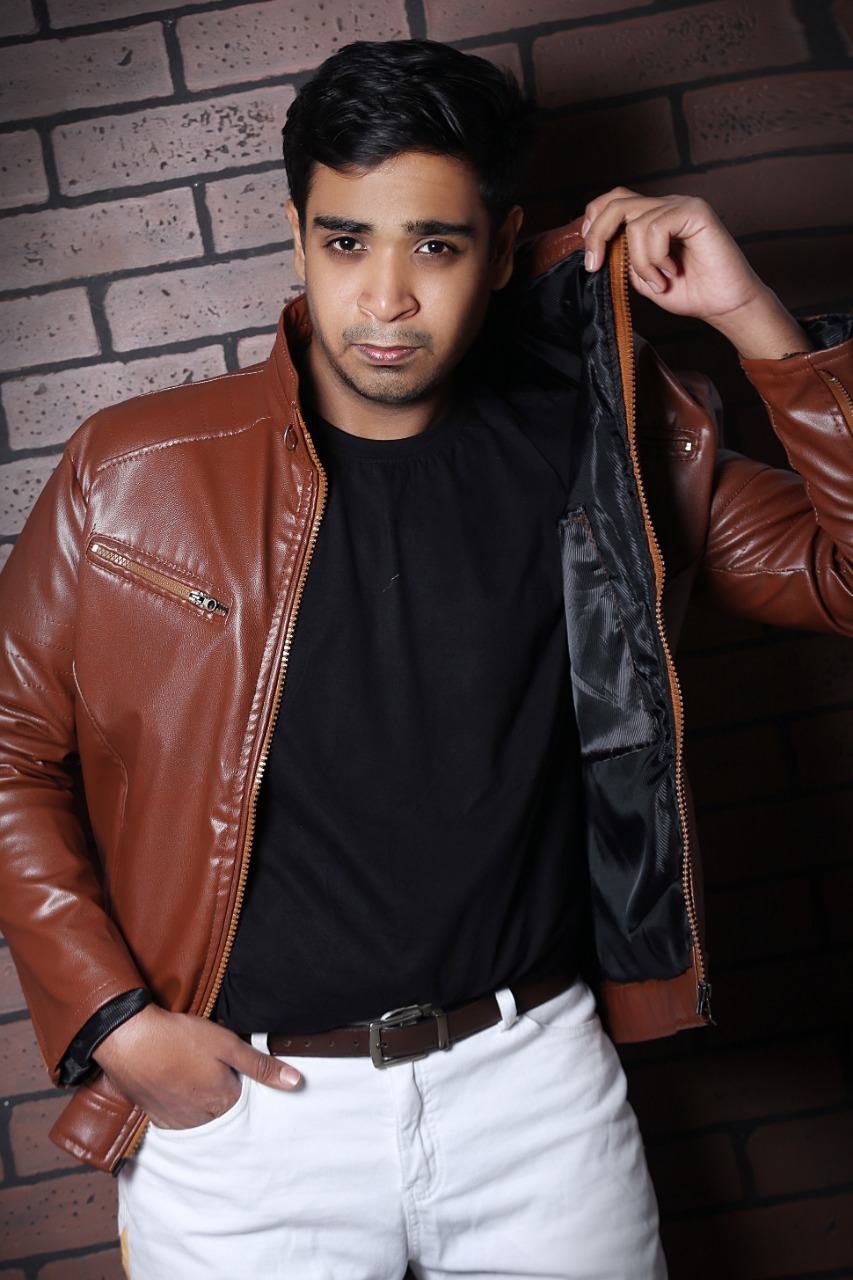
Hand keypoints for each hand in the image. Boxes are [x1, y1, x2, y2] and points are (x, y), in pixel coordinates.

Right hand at [93, 1004, 300, 1129]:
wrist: (129, 1039)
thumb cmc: (179, 1037)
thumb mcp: (227, 1044)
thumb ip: (261, 1065)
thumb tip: (295, 1082)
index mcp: (224, 1100)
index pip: (243, 1094)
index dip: (234, 1072)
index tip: (222, 1058)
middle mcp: (201, 1119)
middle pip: (221, 1107)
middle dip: (217, 1087)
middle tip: (200, 1061)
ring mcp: (176, 1121)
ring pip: (199, 1116)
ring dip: (197, 1098)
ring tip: (186, 1070)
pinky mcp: (155, 1119)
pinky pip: (176, 1119)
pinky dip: (177, 1104)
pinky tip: (171, 1083)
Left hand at [582, 187, 811, 358]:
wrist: (724, 305)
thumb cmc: (690, 292)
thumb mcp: (643, 277)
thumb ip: (623, 258)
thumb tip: (600, 248)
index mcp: (652, 217)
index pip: (613, 202)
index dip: (593, 222)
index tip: (589, 257)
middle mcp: (665, 206)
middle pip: (616, 202)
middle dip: (597, 235)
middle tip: (594, 266)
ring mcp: (681, 205)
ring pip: (636, 225)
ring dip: (642, 263)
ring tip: (660, 281)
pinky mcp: (696, 211)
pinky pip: (657, 228)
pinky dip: (656, 257)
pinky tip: (671, 272)